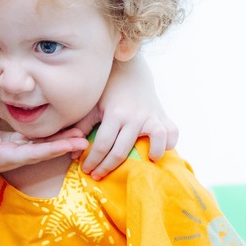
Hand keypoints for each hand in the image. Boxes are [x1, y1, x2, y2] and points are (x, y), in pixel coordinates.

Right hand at [0, 128, 88, 177]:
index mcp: (9, 157)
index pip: (36, 153)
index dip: (54, 148)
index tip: (71, 145)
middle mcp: (18, 155)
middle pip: (46, 151)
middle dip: (65, 146)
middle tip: (86, 140)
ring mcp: (19, 149)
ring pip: (44, 145)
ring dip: (63, 140)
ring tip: (82, 134)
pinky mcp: (17, 143)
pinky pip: (38, 140)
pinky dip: (52, 135)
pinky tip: (64, 129)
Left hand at [81, 56, 179, 179]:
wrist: (129, 70)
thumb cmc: (107, 90)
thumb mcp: (93, 106)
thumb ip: (83, 127)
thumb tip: (73, 153)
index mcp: (115, 114)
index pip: (102, 145)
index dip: (93, 161)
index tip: (87, 171)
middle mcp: (134, 116)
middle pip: (121, 151)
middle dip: (106, 167)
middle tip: (98, 176)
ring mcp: (151, 116)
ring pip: (156, 140)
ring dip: (151, 155)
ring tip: (142, 166)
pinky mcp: (163, 115)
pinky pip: (172, 132)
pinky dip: (169, 143)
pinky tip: (158, 151)